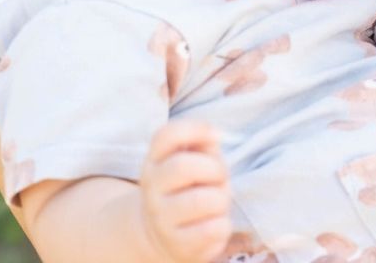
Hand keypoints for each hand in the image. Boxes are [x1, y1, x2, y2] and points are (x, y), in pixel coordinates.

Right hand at [139, 120, 232, 261]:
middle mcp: (152, 188)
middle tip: (220, 178)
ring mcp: (161, 218)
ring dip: (221, 199)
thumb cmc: (189, 189)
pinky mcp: (177, 245)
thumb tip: (214, 135)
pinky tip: (216, 224)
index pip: (166, 136)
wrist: (163, 236)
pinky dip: (223, 225)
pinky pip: (212, 229)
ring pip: (201, 200)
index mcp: (155, 161)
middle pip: (183, 167)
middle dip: (214, 169)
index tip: (216, 136)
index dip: (195, 129)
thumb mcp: (193, 161)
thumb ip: (203, 145)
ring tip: (218, 203)